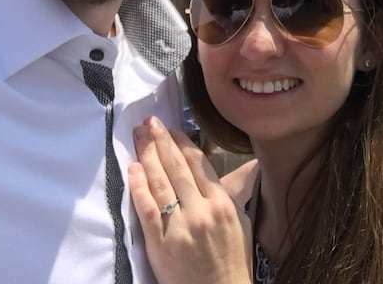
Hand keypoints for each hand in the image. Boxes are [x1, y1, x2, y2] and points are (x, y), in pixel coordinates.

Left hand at [129, 117, 251, 283]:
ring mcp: (180, 227)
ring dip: (147, 155)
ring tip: (139, 135)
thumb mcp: (241, 222)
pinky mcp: (161, 244)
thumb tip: (249, 166)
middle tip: (150, 122)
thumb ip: (235, 192)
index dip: (182, 143)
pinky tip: (132, 168)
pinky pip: (147, 209)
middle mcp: (201, 211)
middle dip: (161, 141)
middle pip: (177, 168)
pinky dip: (138, 187)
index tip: (171, 129)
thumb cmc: (231, 260)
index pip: (199, 164)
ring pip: (161, 183)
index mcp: (222, 204)